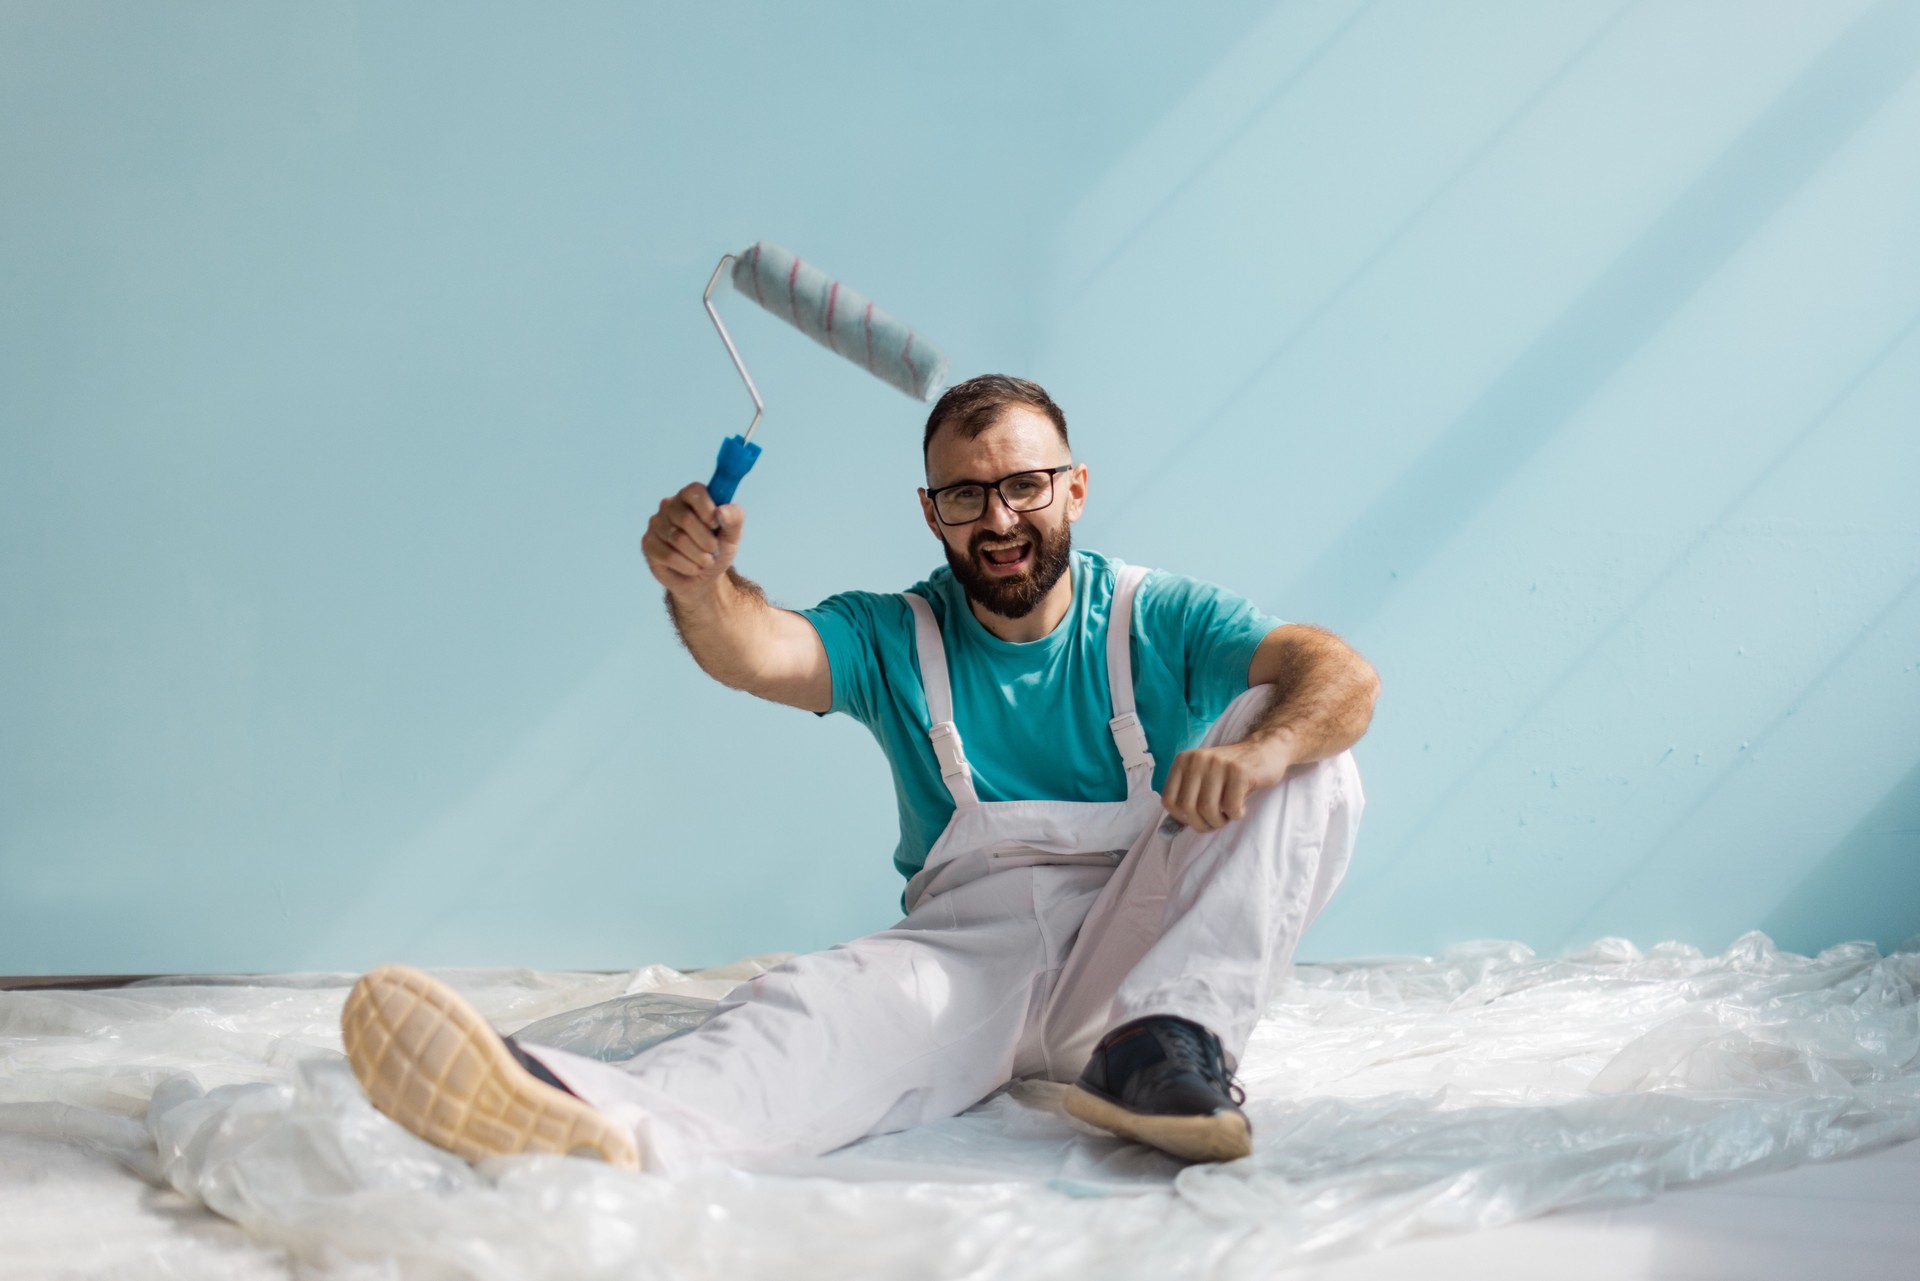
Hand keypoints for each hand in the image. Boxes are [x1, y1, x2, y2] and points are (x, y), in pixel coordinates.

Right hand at [641, 483, 741, 596]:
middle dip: (706, 540)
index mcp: (691, 497)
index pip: (694, 491)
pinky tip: (692, 568)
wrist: (703, 578)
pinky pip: (668, 555)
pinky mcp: (648, 543)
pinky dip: (686, 566)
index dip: (707, 509)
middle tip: (713, 550)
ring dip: (698, 556)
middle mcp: (670, 506)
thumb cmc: (716, 550)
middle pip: (685, 518)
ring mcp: (656, 523)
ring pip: (677, 539)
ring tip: (705, 561)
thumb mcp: (732, 535)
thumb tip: (721, 511)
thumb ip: (734, 519)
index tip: (715, 525)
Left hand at [1160, 738, 1293, 832]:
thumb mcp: (1204, 779)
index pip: (1168, 800)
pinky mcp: (1239, 771)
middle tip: (1215, 821)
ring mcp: (1218, 763)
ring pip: (1207, 809)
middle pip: (1187, 807)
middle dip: (1201, 823)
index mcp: (1183, 761)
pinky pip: (1231, 807)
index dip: (1181, 817)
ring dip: (1219, 821)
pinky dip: (1236, 814)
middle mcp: (1197, 759)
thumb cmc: (1230, 772)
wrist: (1264, 750)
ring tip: (1228, 815)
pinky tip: (1241, 807)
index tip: (1197, 818)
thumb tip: (1168, 831)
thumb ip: (1187, 800)